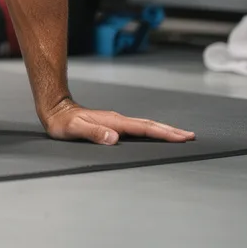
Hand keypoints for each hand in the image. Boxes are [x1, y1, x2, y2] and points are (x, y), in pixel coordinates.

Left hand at [41, 98, 195, 145]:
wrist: (56, 110)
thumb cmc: (63, 123)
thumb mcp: (74, 130)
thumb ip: (93, 133)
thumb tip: (113, 138)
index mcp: (113, 121)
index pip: (143, 128)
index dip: (163, 133)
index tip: (181, 137)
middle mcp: (118, 119)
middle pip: (150, 125)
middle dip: (170, 131)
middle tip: (190, 136)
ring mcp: (117, 121)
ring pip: (146, 125)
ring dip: (164, 130)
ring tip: (180, 135)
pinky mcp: (114, 123)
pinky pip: (138, 128)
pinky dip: (152, 130)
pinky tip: (156, 134)